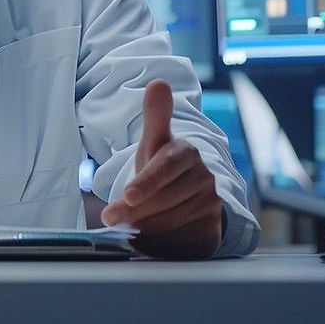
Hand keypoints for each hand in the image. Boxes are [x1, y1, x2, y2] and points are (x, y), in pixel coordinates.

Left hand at [101, 79, 222, 259]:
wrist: (188, 194)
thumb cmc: (164, 166)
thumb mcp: (155, 142)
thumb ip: (156, 116)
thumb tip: (159, 83)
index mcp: (187, 153)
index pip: (167, 167)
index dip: (147, 182)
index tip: (127, 195)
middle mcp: (204, 177)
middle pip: (166, 197)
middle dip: (136, 209)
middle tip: (111, 217)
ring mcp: (211, 203)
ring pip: (173, 219)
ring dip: (147, 225)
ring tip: (126, 226)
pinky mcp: (213, 227)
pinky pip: (185, 238)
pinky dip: (163, 240)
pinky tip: (145, 237)